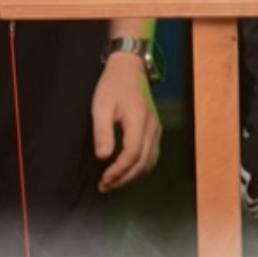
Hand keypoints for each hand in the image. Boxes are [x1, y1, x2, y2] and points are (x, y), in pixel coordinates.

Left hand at [92, 54, 161, 192]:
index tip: (104, 179)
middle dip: (124, 178)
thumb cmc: (112, 86)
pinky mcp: (155, 131)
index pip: (133, 153)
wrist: (129, 70)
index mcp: (139, 119)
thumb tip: (103, 157)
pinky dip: (139, 169)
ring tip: (112, 183)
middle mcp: (152, 127)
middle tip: (104, 186)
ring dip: (132, 176)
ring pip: (149, 162)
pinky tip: (125, 173)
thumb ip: (102, 132)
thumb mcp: (101, 106)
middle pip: (143, 162)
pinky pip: (151, 156)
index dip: (119, 170)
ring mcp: (156, 130)